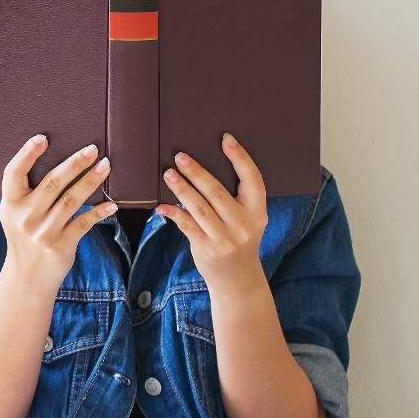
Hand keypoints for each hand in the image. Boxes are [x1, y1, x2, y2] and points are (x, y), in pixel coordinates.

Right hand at [0, 135, 115, 287]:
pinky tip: (112, 205)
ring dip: (91, 181)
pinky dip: (99, 212)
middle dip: (74, 163)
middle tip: (92, 149)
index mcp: (11, 205)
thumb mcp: (16, 215)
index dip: (27, 154)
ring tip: (105, 166)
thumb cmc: (25, 237)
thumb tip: (59, 160)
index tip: (43, 138)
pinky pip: (83, 223)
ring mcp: (43, 232)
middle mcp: (25, 217)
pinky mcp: (61, 245)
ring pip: (71, 200)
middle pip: (52, 183)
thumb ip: (28, 192)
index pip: (13, 173)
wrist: (27, 278)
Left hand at [155, 132, 268, 294]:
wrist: (237, 278)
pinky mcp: (206, 248)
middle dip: (197, 172)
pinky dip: (173, 213)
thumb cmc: (239, 238)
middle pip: (217, 191)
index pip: (252, 179)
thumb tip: (205, 165)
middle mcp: (243, 224)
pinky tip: (161, 206)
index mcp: (257, 212)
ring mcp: (224, 238)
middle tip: (180, 156)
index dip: (240, 157)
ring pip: (198, 207)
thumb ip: (237, 197)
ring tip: (169, 174)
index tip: (225, 139)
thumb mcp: (249, 219)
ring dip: (181, 188)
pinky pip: (186, 225)